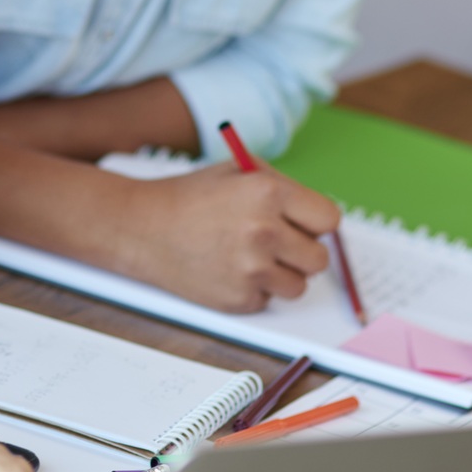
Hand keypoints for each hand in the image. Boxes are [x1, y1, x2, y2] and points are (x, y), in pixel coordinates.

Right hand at [107, 164, 338, 312]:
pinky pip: (268, 300)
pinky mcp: (238, 299)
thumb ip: (281, 187)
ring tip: (250, 257)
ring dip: (281, 275)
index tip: (303, 225)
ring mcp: (251, 269)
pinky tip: (228, 269)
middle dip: (302, 252)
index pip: (329, 219)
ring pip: (298, 285)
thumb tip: (317, 216)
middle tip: (277, 244)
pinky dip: (254, 289)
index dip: (315, 223)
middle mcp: (264, 231)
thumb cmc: (191, 198)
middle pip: (319, 258)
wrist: (142, 227)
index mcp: (268, 192)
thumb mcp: (237, 171)